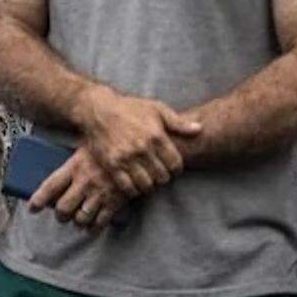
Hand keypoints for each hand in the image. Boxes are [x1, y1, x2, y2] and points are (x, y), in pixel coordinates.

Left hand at [30, 148, 125, 230]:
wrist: (136, 152)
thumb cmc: (108, 147)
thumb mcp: (85, 148)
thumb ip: (72, 161)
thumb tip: (56, 165)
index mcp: (74, 167)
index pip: (50, 187)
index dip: (38, 200)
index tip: (32, 208)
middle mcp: (84, 183)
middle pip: (64, 207)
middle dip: (60, 215)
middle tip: (61, 215)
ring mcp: (99, 194)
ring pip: (81, 217)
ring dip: (77, 222)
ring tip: (77, 221)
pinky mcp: (114, 202)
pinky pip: (101, 221)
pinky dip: (94, 227)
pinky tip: (92, 227)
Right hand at [76, 86, 201, 195]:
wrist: (97, 108)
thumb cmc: (129, 107)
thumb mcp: (156, 108)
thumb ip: (178, 122)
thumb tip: (199, 129)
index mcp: (156, 136)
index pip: (175, 165)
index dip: (176, 170)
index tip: (170, 167)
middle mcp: (142, 148)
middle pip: (162, 177)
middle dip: (163, 177)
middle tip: (158, 173)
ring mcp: (126, 158)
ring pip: (146, 184)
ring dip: (149, 185)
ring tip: (147, 178)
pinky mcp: (111, 164)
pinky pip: (127, 187)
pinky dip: (133, 189)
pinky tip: (133, 182)